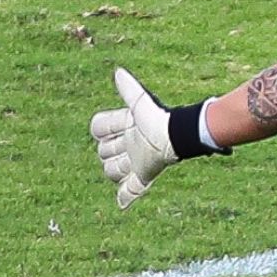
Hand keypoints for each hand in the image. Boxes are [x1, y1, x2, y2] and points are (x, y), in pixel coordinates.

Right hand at [90, 68, 178, 208]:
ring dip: (113, 170)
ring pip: (113, 170)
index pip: (99, 128)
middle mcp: (129, 145)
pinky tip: (122, 204)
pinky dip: (126, 197)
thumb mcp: (140, 104)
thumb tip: (118, 71)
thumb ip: (129, 89)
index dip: (101, 128)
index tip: (108, 128)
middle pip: (104, 151)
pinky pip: (132, 189)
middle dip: (107, 149)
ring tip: (124, 166)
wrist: (178, 137)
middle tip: (121, 145)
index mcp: (126, 126)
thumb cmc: (159, 119)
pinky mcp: (144, 175)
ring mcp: (136, 161)